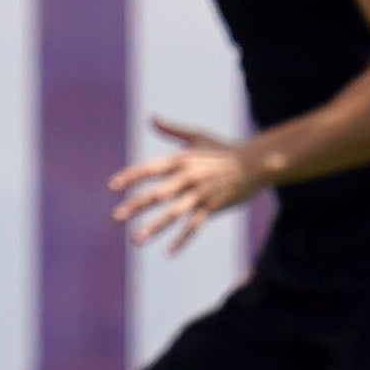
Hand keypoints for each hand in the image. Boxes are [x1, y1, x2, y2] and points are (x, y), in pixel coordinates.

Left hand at [112, 116, 266, 252]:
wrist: (257, 162)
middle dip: (136, 205)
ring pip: (174, 213)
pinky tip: (169, 252)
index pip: (150, 169)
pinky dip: (183, 239)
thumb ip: (172, 130)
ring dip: (155, 227)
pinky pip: (195, 225)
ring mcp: (201, 194)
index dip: (131, 176)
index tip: (113, 187)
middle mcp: (189, 178)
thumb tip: (150, 117)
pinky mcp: (214, 207)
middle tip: (116, 217)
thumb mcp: (197, 136)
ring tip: (136, 239)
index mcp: (181, 160)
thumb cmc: (224, 148)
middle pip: (158, 194)